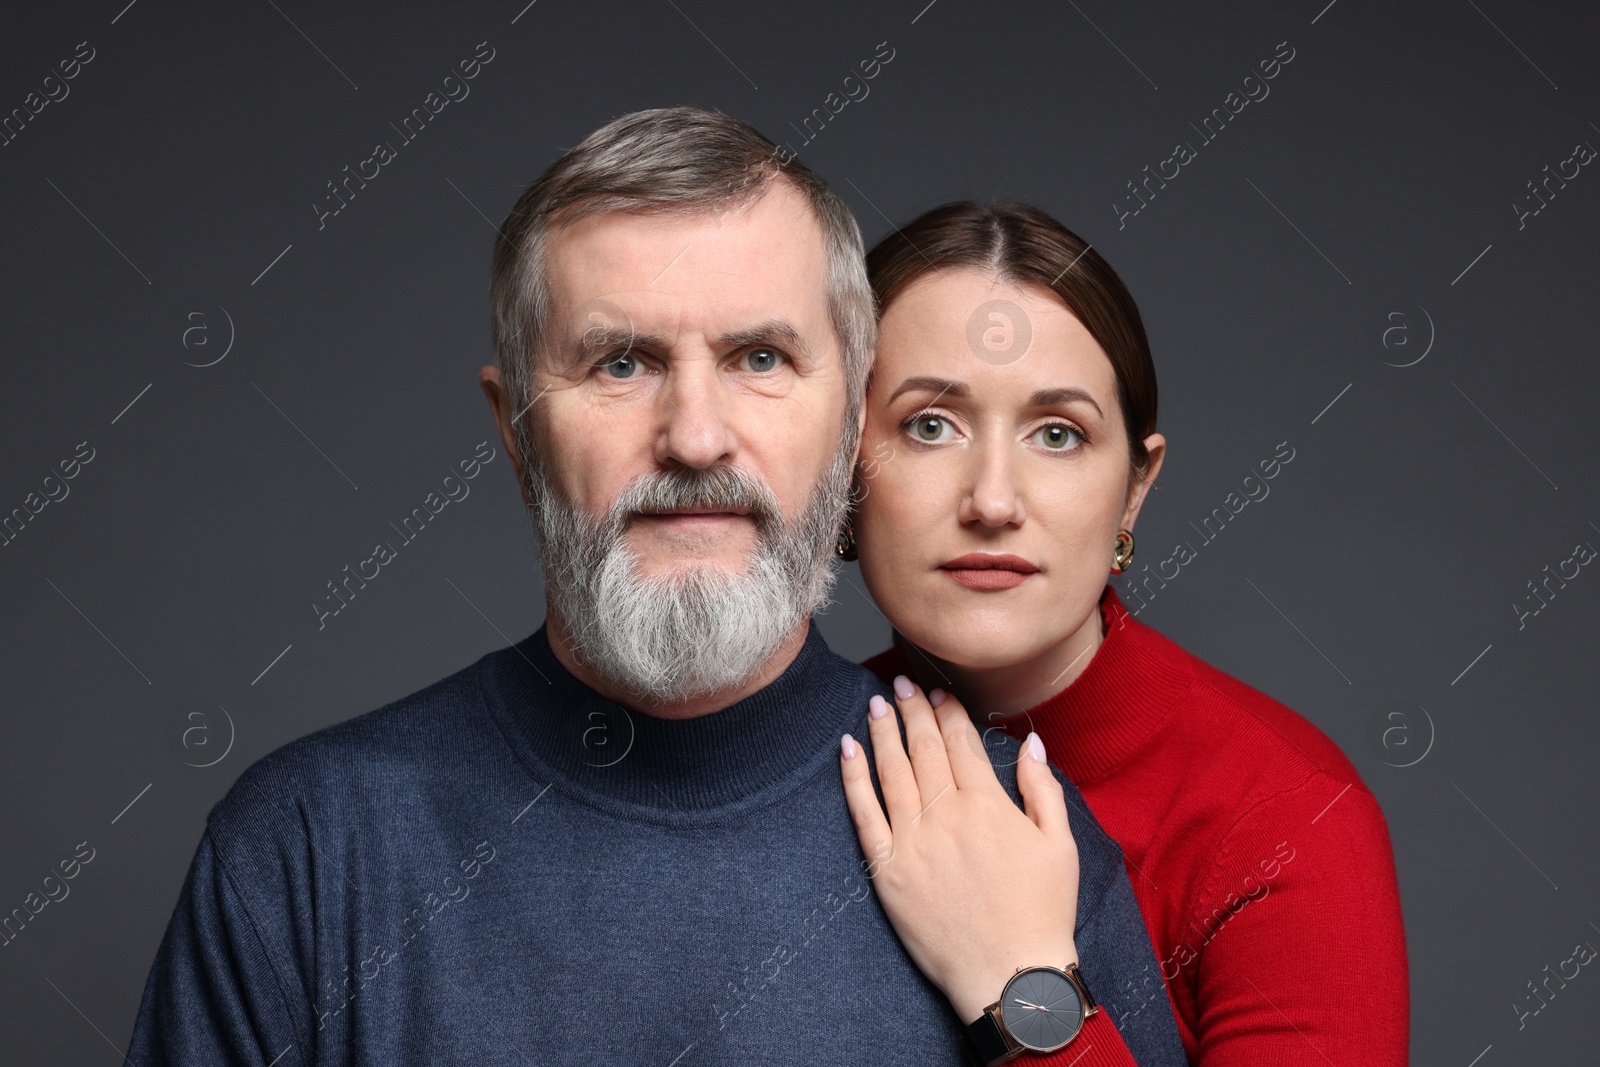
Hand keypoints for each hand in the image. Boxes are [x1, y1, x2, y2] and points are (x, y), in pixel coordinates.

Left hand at [839, 676, 1080, 1023]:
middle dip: (912, 710)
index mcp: (989, 805)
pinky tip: (848, 749)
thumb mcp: (1061, 845)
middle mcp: (947, 816)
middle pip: (924, 749)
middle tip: (901, 683)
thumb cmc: (1043, 912)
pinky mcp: (888, 870)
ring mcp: (913, 842)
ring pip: (892, 772)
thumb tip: (1030, 743)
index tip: (938, 691)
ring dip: (883, 732)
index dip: (948, 712)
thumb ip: (1042, 788)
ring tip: (877, 703)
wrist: (1010, 977)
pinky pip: (864, 814)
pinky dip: (853, 778)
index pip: (962, 743)